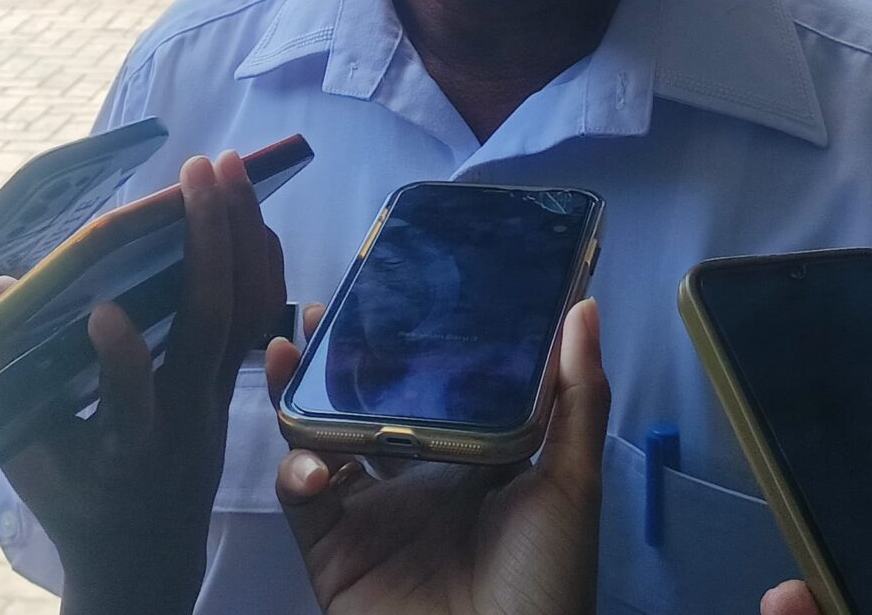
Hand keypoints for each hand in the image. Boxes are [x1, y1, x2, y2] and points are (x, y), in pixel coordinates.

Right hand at [4, 152, 285, 614]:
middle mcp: (185, 416)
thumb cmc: (74, 501)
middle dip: (208, 244)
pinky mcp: (236, 384)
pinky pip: (261, 316)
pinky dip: (260, 259)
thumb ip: (11, 379)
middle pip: (210, 328)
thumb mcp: (29, 457)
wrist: (146, 558)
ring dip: (241, 233)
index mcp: (127, 445)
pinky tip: (250, 210)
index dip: (121, 358)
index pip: (131, 399)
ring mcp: (219, 397)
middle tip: (197, 170)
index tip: (101, 309)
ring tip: (230, 167)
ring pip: (247, 311)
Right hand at [269, 295, 607, 614]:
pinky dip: (296, 470)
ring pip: (323, 442)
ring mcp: (373, 518)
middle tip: (322, 311)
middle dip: (340, 361)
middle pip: (369, 408)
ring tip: (289, 354)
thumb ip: (576, 399)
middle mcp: (418, 484)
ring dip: (300, 398)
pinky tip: (311, 460)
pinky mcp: (334, 554)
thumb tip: (583, 308)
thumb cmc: (545, 581)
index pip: (436, 390)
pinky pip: (302, 501)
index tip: (393, 289)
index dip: (411, 344)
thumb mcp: (571, 485)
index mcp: (473, 465)